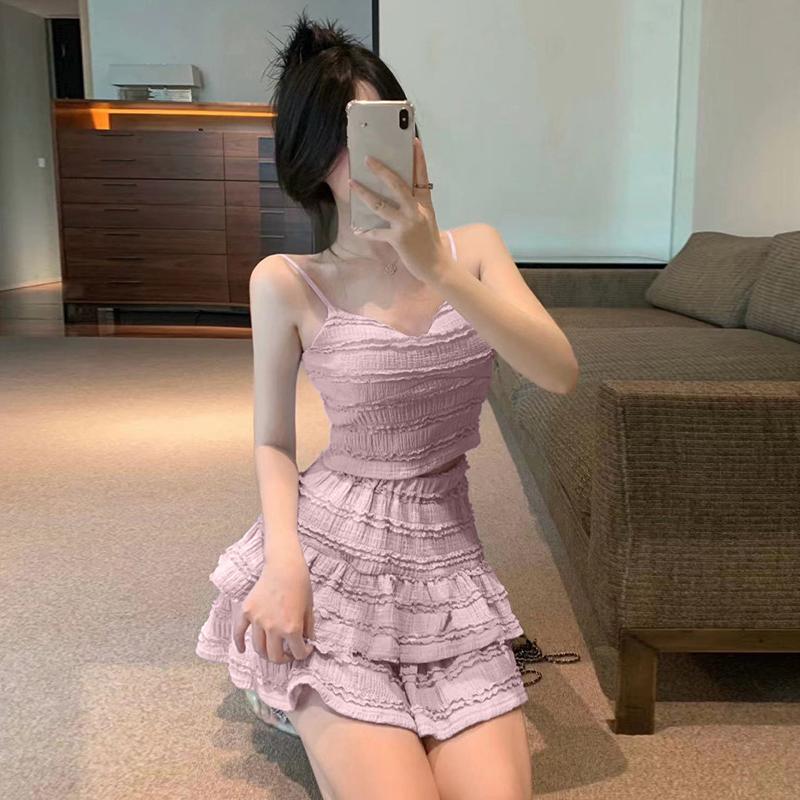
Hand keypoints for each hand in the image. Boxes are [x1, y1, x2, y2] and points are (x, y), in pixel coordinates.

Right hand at [233, 548, 315, 662]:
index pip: (297, 653)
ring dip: (266, 654)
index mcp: (292, 628)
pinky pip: (239, 632)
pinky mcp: (247, 611)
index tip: (305, 648)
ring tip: (271, 651)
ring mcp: (258, 620)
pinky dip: (239, 643)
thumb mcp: (310, 608)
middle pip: (274, 656)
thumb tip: (307, 642)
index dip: (304, 653)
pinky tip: (242, 650)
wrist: (285, 566)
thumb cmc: (300, 585)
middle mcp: (273, 628)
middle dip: (283, 659)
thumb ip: (308, 628)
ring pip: (258, 648)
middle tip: (287, 654)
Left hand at [349, 137, 453, 284]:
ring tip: (352, 183)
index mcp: (424, 202)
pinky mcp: (398, 238)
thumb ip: (415, 203)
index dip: (418, 158)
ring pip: (381, 205)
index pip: (422, 176)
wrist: (435, 264)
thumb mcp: (426, 217)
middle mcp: (416, 210)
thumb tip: (396, 190)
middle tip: (368, 159)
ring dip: (364, 194)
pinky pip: (377, 233)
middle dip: (381, 171)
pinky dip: (366, 232)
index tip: (413, 140)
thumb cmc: (428, 240)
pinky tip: (357, 230)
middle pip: (397, 185)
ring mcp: (407, 224)